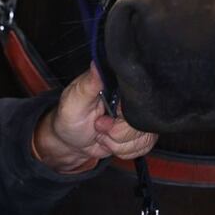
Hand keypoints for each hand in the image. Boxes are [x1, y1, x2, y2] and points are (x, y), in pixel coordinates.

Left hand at [31, 63, 157, 173]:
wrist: (71, 141)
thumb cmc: (70, 118)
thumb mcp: (74, 101)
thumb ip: (89, 84)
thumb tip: (97, 64)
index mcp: (117, 85)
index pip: (137, 98)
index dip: (121, 116)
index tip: (104, 119)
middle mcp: (130, 100)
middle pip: (142, 122)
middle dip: (117, 134)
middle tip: (99, 126)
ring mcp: (137, 117)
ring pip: (144, 138)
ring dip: (119, 144)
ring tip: (104, 134)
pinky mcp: (140, 133)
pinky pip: (143, 147)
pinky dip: (125, 151)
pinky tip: (112, 142)